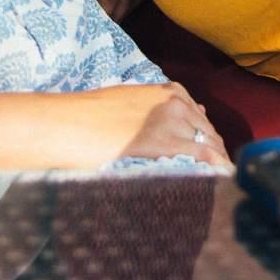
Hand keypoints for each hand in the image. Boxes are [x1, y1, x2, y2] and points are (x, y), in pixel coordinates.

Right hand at [50, 83, 229, 168]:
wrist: (60, 123)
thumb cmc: (86, 118)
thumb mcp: (131, 104)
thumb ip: (161, 110)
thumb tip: (196, 111)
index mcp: (168, 92)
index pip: (202, 120)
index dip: (209, 142)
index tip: (213, 160)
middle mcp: (175, 102)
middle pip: (209, 133)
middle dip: (216, 156)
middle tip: (218, 179)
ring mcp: (170, 120)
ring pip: (209, 145)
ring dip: (216, 166)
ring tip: (219, 187)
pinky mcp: (161, 141)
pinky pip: (201, 157)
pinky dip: (214, 170)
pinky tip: (218, 184)